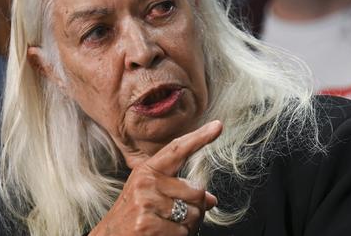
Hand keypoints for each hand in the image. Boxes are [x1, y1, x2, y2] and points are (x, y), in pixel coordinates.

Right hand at [90, 120, 222, 235]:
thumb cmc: (133, 216)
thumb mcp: (152, 196)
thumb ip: (180, 191)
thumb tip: (211, 199)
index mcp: (148, 170)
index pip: (177, 149)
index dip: (199, 137)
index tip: (217, 126)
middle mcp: (145, 182)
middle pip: (197, 191)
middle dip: (196, 209)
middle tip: (178, 217)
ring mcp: (146, 203)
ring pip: (193, 214)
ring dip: (188, 226)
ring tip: (167, 227)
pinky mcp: (147, 224)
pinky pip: (182, 232)